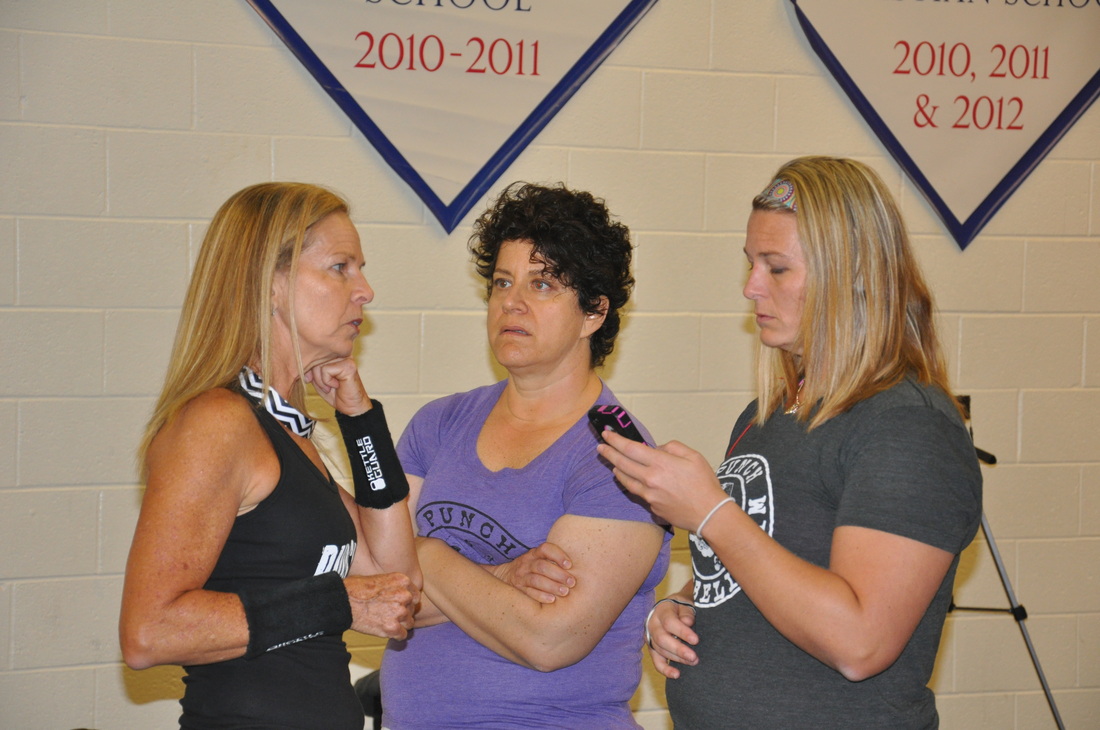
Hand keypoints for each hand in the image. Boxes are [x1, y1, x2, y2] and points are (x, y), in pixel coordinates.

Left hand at [306, 358, 371, 416]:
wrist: (352, 407)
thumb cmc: (337, 394)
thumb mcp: (319, 380)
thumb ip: (311, 370)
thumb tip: (301, 364)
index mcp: (335, 354)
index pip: (315, 354)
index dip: (308, 367)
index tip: (309, 379)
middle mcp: (341, 353)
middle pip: (316, 358)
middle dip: (315, 375)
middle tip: (324, 387)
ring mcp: (346, 358)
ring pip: (320, 364)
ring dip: (321, 380)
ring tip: (330, 387)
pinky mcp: (348, 366)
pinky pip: (326, 370)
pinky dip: (327, 381)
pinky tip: (336, 386)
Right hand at [345, 572, 419, 639]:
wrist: (342, 601)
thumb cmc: (355, 588)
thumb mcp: (380, 578)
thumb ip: (394, 586)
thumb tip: (400, 594)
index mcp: (402, 581)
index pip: (414, 596)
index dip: (406, 602)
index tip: (398, 606)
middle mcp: (404, 595)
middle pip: (411, 609)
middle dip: (402, 613)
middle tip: (388, 615)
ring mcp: (399, 612)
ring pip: (409, 623)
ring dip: (400, 625)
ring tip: (386, 622)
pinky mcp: (392, 627)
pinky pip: (403, 635)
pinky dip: (396, 635)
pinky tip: (386, 631)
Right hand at [489, 542, 575, 603]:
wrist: (503, 577)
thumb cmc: (531, 569)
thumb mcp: (537, 559)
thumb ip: (552, 560)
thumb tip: (580, 565)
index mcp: (533, 554)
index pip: (545, 549)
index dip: (558, 555)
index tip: (570, 565)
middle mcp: (526, 564)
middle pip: (542, 566)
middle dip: (558, 574)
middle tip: (572, 582)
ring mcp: (521, 577)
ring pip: (536, 580)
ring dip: (552, 586)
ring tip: (565, 592)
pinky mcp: (518, 590)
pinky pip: (529, 593)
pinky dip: (541, 596)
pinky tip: (552, 600)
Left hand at [596, 431, 726, 532]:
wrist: (710, 514)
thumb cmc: (704, 483)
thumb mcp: (693, 456)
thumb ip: (672, 447)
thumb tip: (657, 449)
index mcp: (661, 463)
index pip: (631, 448)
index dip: (616, 441)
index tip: (606, 435)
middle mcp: (651, 479)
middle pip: (622, 463)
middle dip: (609, 453)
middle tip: (600, 447)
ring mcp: (649, 495)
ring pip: (625, 480)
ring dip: (616, 469)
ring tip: (612, 462)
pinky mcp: (651, 507)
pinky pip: (636, 492)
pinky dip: (629, 483)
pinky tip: (628, 479)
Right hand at [647, 598, 699, 678]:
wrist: (674, 608)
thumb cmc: (683, 607)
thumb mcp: (686, 604)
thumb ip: (687, 612)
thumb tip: (688, 622)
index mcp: (661, 610)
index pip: (669, 622)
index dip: (682, 632)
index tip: (695, 640)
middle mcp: (652, 624)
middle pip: (662, 638)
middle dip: (678, 649)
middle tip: (694, 657)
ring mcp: (651, 637)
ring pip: (660, 650)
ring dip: (677, 658)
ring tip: (693, 662)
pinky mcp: (653, 649)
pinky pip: (656, 661)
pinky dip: (665, 670)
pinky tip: (677, 675)